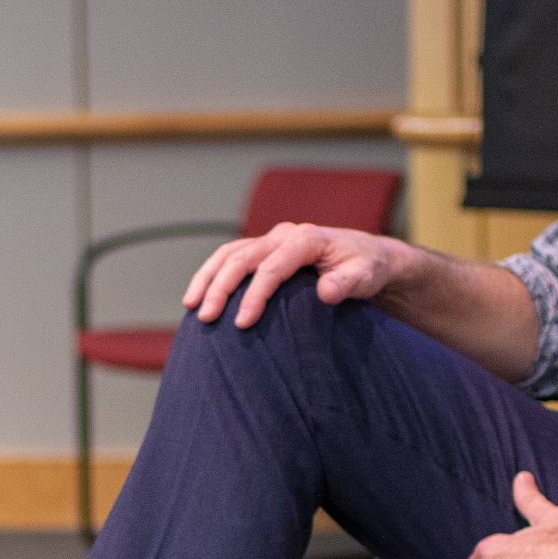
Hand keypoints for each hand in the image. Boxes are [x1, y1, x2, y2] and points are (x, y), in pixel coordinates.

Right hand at [183, 222, 408, 329]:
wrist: (366, 256)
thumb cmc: (366, 268)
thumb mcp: (366, 277)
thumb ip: (348, 283)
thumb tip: (325, 291)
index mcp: (306, 239)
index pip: (271, 267)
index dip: (254, 295)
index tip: (242, 323)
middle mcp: (284, 235)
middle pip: (241, 257)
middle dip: (220, 287)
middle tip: (207, 318)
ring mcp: (271, 240)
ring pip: (229, 254)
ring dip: (207, 278)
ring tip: (191, 306)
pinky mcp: (263, 250)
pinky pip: (230, 257)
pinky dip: (212, 275)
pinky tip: (199, 297)